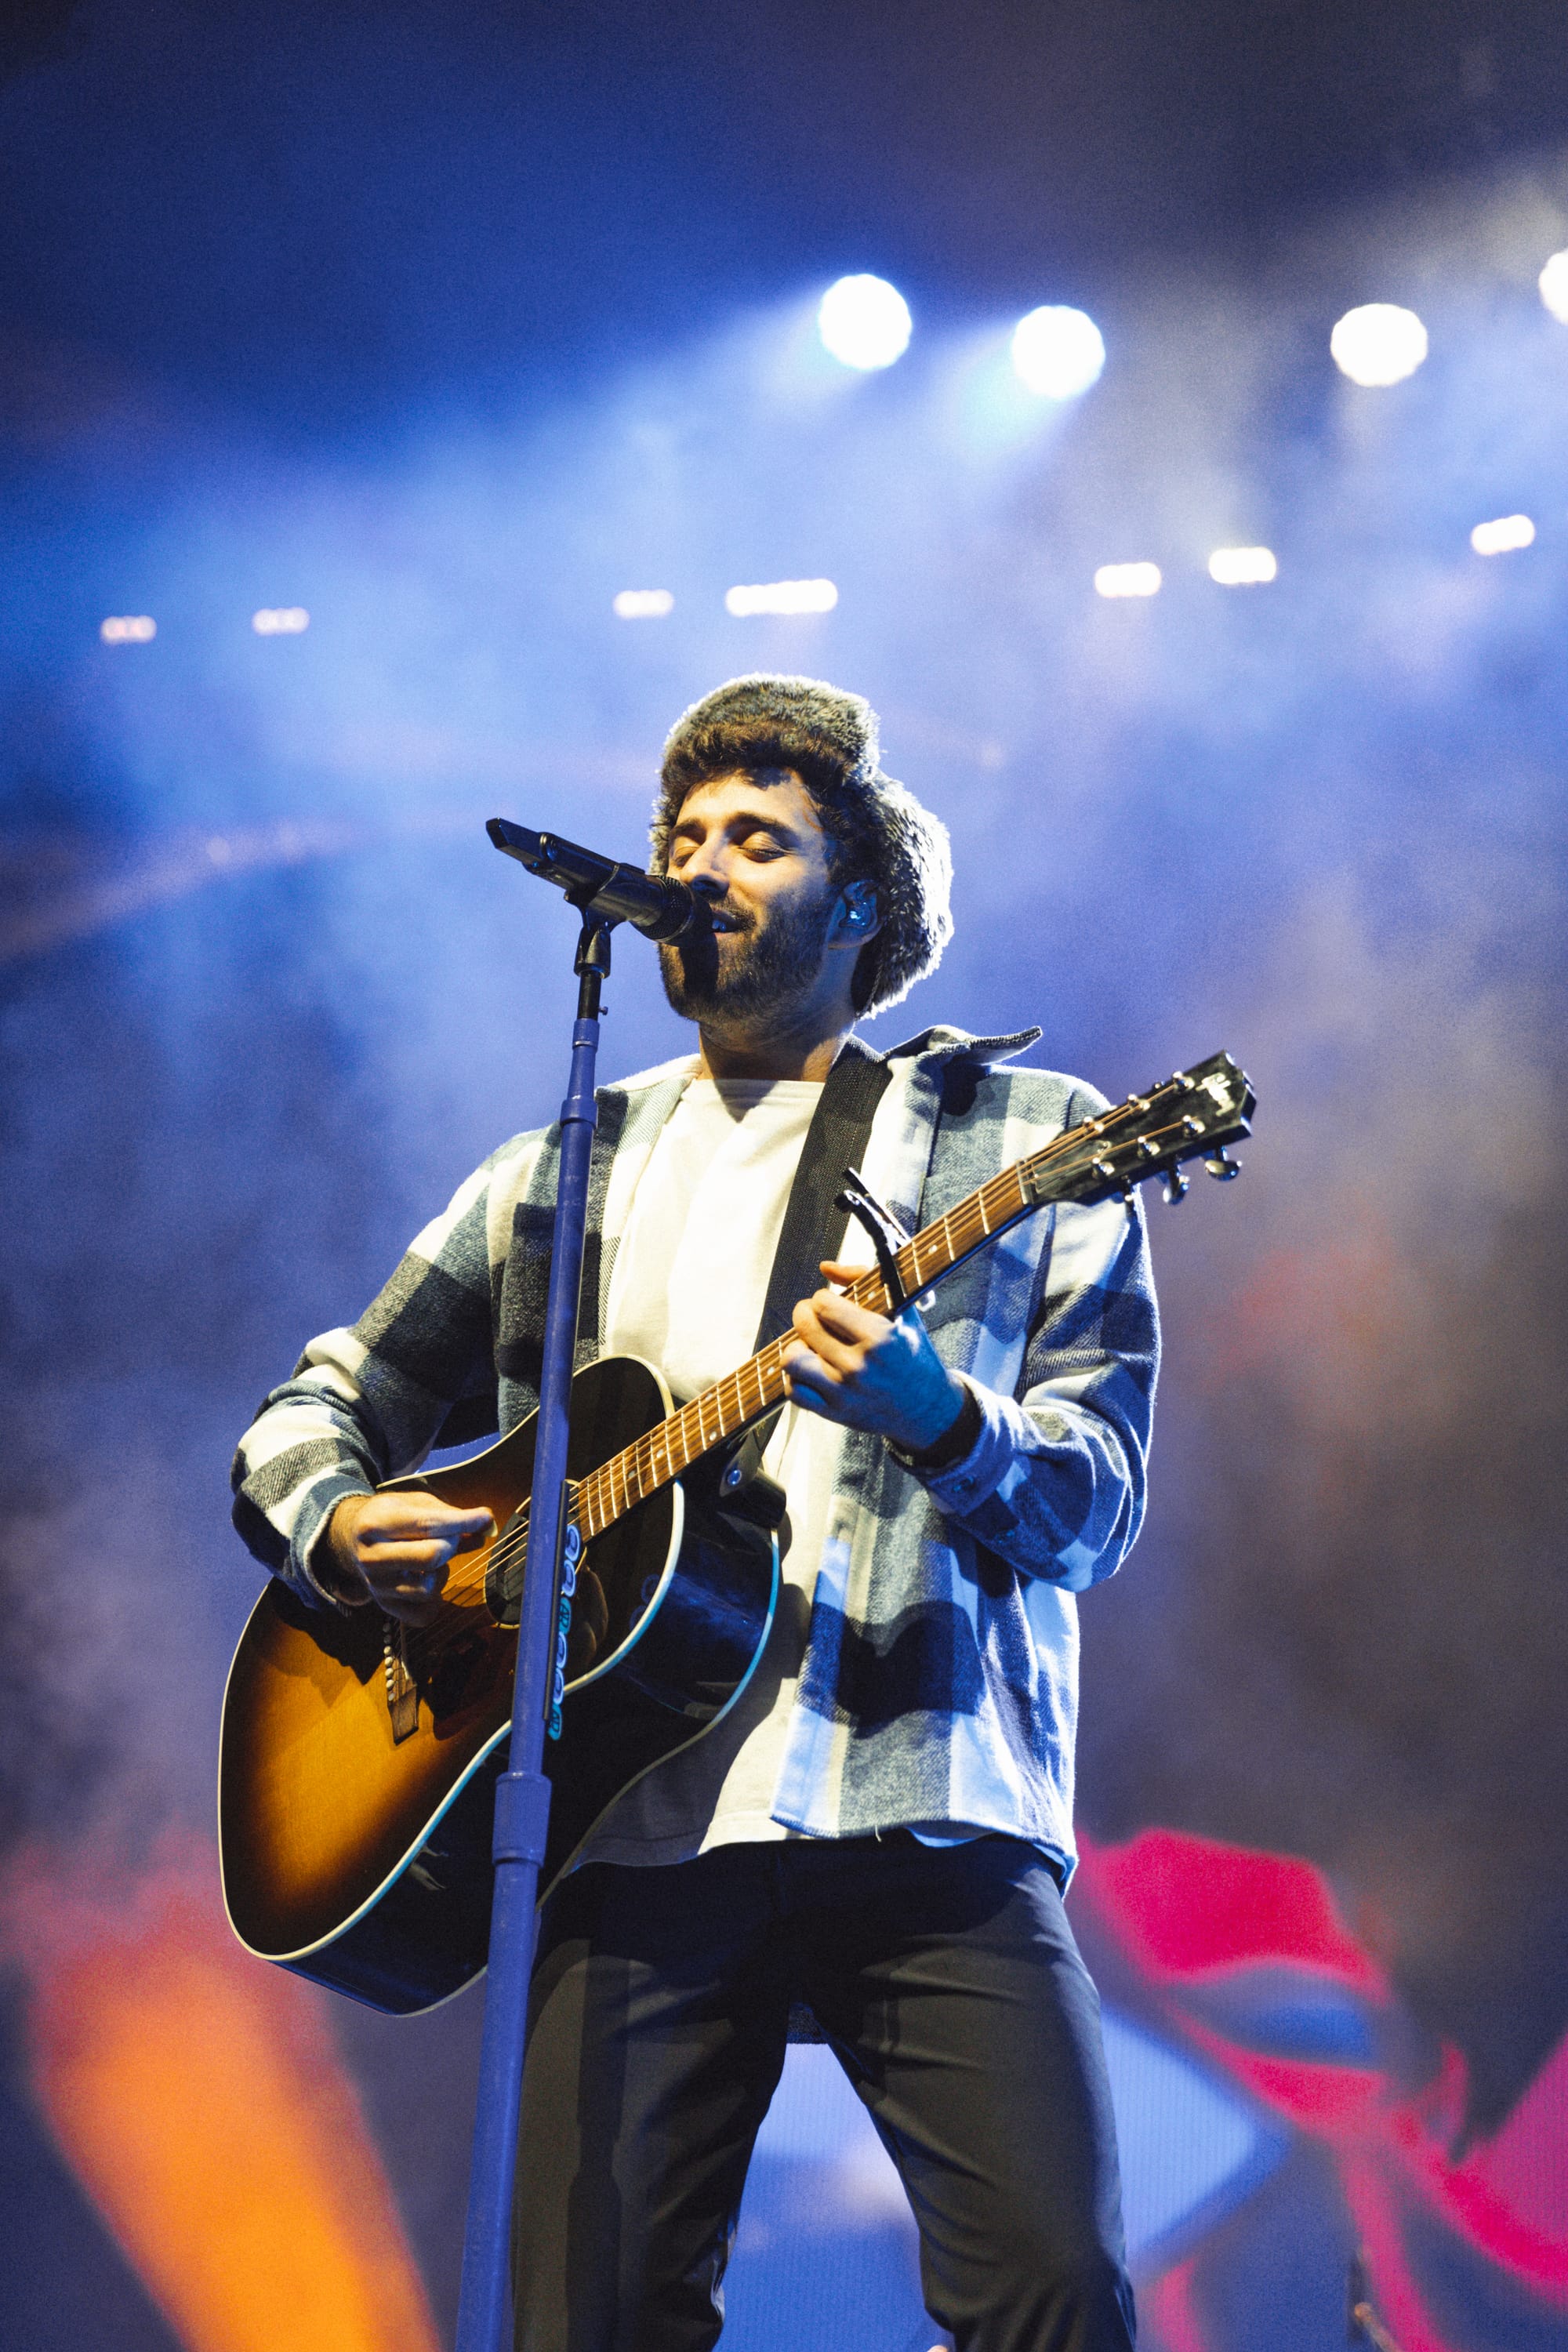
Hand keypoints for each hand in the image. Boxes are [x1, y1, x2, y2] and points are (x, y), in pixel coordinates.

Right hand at [325, 1492, 495, 1625]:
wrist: (351, 1538)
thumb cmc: (390, 1517)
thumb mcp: (414, 1504)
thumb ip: (449, 1514)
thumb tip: (487, 1528)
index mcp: (377, 1524)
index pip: (427, 1525)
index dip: (463, 1521)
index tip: (486, 1517)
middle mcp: (372, 1557)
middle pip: (430, 1556)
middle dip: (451, 1545)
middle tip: (449, 1538)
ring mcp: (377, 1586)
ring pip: (429, 1587)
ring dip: (442, 1572)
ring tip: (432, 1560)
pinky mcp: (385, 1607)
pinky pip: (424, 1616)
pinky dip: (436, 1601)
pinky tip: (429, 1581)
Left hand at [783, 1260, 966, 1454]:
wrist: (927, 1408)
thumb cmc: (912, 1352)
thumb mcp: (902, 1310)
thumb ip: (864, 1278)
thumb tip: (825, 1267)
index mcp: (879, 1338)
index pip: (824, 1304)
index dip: (823, 1298)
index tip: (831, 1304)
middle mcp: (859, 1366)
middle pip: (804, 1325)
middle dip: (805, 1313)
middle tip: (815, 1316)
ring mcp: (844, 1392)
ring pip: (791, 1359)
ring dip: (797, 1346)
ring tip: (812, 1344)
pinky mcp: (834, 1413)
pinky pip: (793, 1390)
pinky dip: (796, 1376)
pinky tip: (812, 1369)